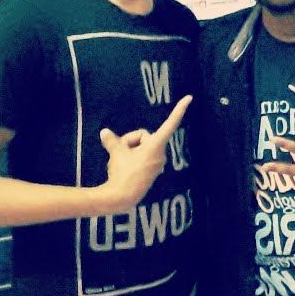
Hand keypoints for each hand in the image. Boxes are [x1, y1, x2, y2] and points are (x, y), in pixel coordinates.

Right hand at [98, 95, 192, 212]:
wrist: (122, 198)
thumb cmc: (122, 173)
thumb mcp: (115, 153)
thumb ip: (112, 140)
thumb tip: (104, 132)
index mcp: (156, 145)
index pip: (170, 123)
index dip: (179, 110)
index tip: (190, 97)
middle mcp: (160, 154)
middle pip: (143, 136)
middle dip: (129, 141)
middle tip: (120, 152)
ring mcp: (157, 163)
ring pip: (141, 147)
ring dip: (130, 150)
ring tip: (121, 163)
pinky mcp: (152, 171)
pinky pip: (141, 157)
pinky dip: (132, 158)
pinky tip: (124, 169)